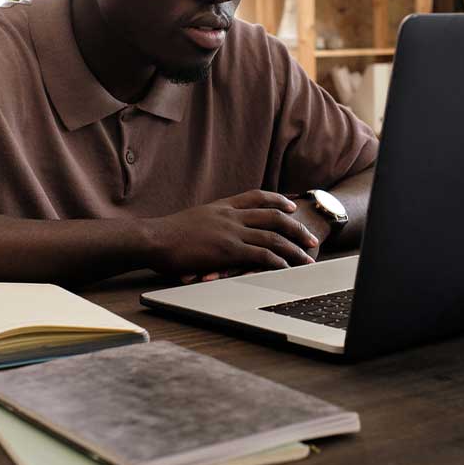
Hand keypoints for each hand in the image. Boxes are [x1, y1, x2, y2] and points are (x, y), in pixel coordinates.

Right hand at [145, 189, 319, 278]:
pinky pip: (261, 254)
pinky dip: (277, 261)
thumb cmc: (165, 235)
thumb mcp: (191, 219)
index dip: (277, 200)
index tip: (291, 206)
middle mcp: (230, 215)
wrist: (153, 238)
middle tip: (310, 237)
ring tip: (307, 257)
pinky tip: (285, 268)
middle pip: (273, 216)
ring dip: (293, 248)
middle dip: (295, 227)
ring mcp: (231, 232)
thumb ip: (207, 222)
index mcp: (221, 205)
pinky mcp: (229, 250)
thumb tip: (213, 231)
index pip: (256, 197)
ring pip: (272, 237)